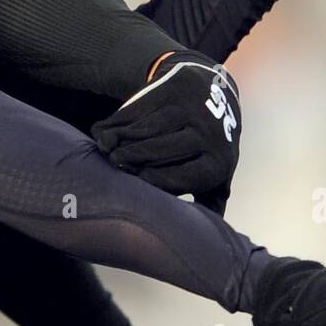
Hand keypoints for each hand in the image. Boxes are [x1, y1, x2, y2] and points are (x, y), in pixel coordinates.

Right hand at [91, 51, 239, 201]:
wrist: (211, 88)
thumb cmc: (208, 142)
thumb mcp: (216, 170)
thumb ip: (208, 201)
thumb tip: (203, 237)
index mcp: (218, 162)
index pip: (184, 177)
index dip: (156, 181)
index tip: (136, 183)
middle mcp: (208, 133)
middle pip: (161, 151)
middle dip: (133, 159)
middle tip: (116, 165)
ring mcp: (190, 108)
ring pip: (147, 129)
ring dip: (122, 141)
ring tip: (109, 151)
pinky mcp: (173, 88)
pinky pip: (140, 109)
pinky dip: (119, 121)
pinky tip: (107, 131)